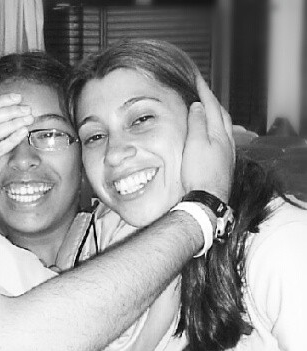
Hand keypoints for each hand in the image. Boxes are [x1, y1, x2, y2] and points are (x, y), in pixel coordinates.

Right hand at [181, 74, 234, 202]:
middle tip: (203, 94)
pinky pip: (224, 141)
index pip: (212, 106)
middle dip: (213, 103)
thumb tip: (197, 106)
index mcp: (219, 133)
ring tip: (208, 113)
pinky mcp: (224, 165)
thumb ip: (197, 124)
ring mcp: (227, 154)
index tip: (197, 79)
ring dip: (217, 117)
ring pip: (225, 129)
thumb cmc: (200, 174)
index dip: (204, 92)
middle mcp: (227, 142)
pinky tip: (213, 138)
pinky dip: (217, 132)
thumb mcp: (194, 145)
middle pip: (222, 115)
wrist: (207, 199)